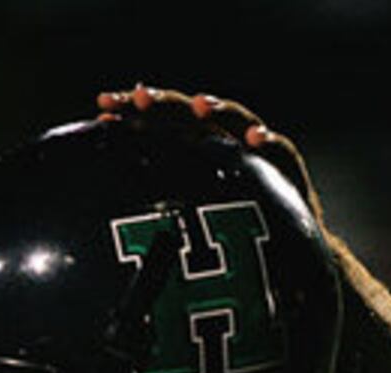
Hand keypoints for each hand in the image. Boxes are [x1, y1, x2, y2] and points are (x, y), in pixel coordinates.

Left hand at [95, 83, 324, 222]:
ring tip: (200, 106)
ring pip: (237, 120)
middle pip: (192, 113)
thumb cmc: (230, 237)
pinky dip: (269, 142)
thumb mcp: (186, 222)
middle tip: (139, 98)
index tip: (102, 110)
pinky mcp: (288, 172)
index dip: (132, 112)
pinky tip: (254, 140)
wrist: (288, 256)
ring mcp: (257, 155)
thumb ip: (156, 209)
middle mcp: (224, 144)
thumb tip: (104, 217)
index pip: (160, 122)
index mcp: (195, 150)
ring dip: (218, 110)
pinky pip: (283, 152)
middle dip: (166, 103)